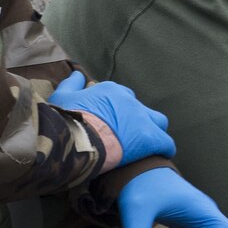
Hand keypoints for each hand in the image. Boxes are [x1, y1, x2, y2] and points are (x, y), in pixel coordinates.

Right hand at [49, 70, 173, 165]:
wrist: (75, 138)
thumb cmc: (66, 119)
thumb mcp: (62, 96)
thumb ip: (72, 84)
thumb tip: (78, 74)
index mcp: (111, 91)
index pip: (121, 96)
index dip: (117, 110)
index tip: (111, 121)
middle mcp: (129, 101)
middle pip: (140, 108)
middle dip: (136, 120)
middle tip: (127, 135)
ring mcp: (141, 118)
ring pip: (157, 121)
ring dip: (154, 130)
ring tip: (147, 142)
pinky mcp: (148, 138)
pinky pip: (165, 142)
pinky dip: (164, 147)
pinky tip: (161, 154)